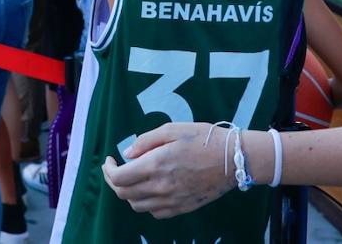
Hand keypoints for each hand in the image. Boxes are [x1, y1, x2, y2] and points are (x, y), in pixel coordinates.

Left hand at [100, 122, 236, 218]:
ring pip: (137, 205)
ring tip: (133, 178)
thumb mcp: (171, 129)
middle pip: (124, 194)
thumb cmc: (203, 139)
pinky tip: (150, 189)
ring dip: (128, 193)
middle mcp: (161, 187)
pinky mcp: (183, 208)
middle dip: (113, 181)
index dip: (108, 170)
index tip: (110, 160)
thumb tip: (126, 154)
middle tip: (116, 168)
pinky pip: (155, 212)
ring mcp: (172, 201)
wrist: (233, 159)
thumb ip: (145, 141)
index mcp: (155, 165)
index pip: (119, 178)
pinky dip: (146, 203)